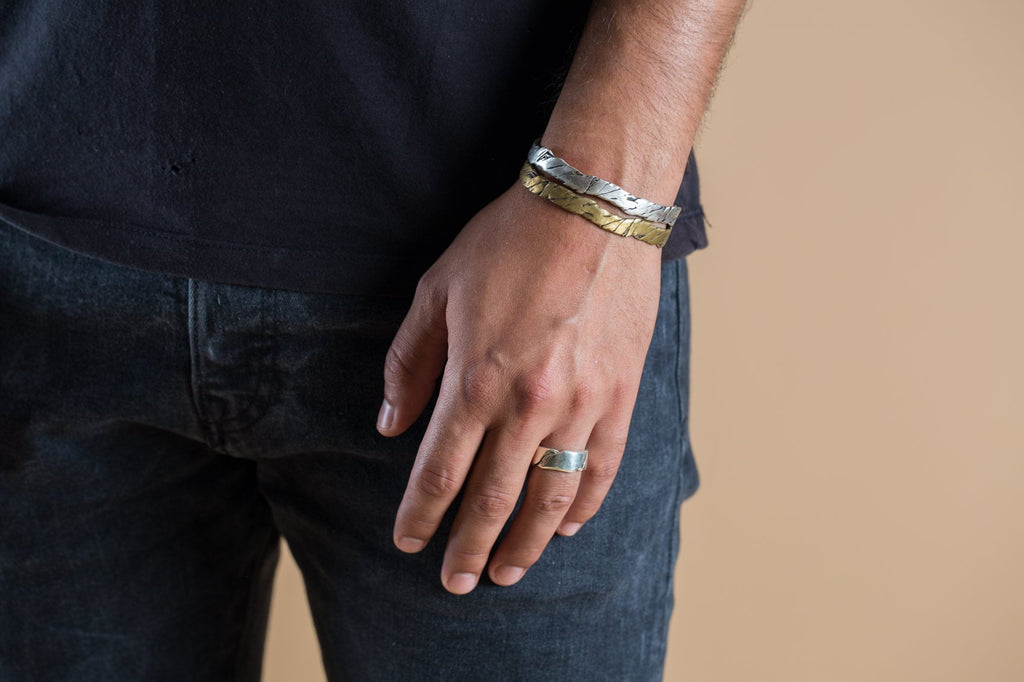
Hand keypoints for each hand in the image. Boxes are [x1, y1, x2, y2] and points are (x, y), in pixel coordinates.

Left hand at [378, 183, 661, 593]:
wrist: (593, 207)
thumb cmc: (508, 243)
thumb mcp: (435, 291)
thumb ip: (410, 364)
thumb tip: (390, 424)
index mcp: (475, 380)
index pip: (439, 472)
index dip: (420, 514)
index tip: (407, 542)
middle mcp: (528, 404)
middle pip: (492, 498)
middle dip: (469, 546)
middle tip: (456, 582)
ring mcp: (582, 403)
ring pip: (550, 493)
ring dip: (526, 540)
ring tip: (509, 571)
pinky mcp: (621, 392)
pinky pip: (604, 464)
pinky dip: (584, 502)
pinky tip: (567, 525)